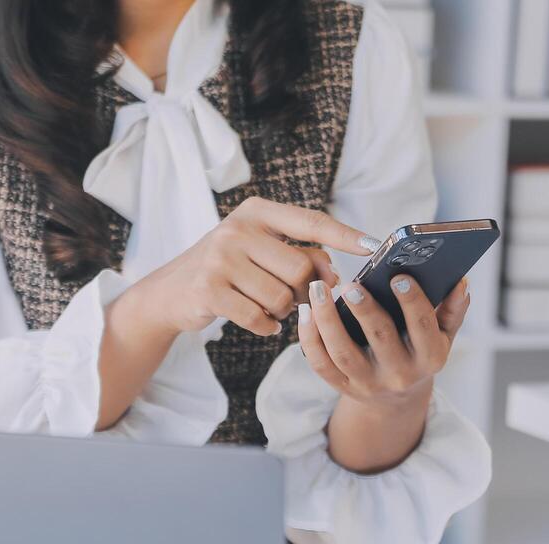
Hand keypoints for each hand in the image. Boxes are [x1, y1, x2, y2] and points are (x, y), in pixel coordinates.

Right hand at [112, 197, 377, 338]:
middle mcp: (238, 228)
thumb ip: (303, 256)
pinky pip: (260, 317)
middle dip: (303, 292)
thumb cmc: (231, 270)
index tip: (375, 246)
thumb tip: (337, 275)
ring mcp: (220, 257)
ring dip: (282, 311)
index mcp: (258, 211)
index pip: (312, 222)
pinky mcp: (209, 288)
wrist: (172, 291)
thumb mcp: (264, 252)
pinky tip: (256, 320)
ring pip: (283, 298)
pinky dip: (265, 326)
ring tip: (265, 304)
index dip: (345, 236)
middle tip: (289, 296)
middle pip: (301, 269)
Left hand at [298, 274, 471, 404]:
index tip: (399, 276)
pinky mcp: (343, 386)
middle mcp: (400, 374)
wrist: (396, 399)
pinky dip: (309, 339)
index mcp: (429, 357)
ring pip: (343, 352)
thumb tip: (461, 282)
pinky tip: (306, 311)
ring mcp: (368, 383)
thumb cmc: (419, 353)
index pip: (422, 328)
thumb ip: (452, 309)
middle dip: (366, 310)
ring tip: (318, 290)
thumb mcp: (442, 336)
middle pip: (380, 340)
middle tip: (351, 284)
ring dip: (328, 320)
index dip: (412, 302)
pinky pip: (321, 364)